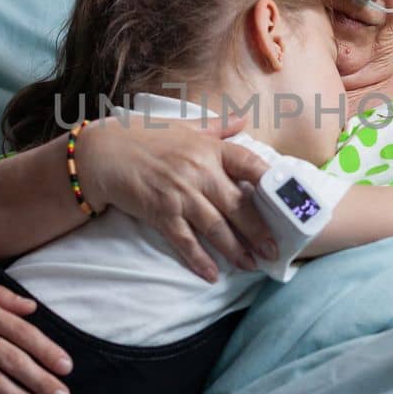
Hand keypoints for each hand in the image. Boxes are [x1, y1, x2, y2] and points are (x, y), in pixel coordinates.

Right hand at [77, 114, 278, 281]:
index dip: (272, 183)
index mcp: (209, 148)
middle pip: (238, 205)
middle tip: (276, 251)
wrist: (102, 153)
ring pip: (216, 227)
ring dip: (236, 250)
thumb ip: (218, 126)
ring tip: (252, 265)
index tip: (290, 202)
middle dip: (260, 231)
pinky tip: (212, 275)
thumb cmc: (145, 137)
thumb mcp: (185, 126)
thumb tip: (245, 118)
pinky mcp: (160, 212)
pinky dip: (199, 260)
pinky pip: (185, 241)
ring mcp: (180, 194)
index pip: (249, 164)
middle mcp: (199, 171)